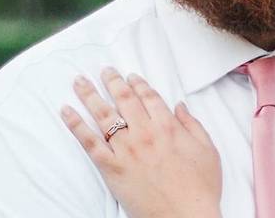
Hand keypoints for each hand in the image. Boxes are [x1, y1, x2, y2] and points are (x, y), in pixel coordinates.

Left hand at [62, 68, 221, 217]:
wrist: (186, 217)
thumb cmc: (200, 188)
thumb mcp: (207, 150)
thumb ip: (192, 124)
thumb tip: (179, 106)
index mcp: (168, 126)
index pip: (148, 96)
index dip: (137, 83)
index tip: (130, 76)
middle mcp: (145, 132)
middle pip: (124, 99)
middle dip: (112, 81)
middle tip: (104, 70)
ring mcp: (127, 149)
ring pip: (104, 114)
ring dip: (90, 94)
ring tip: (79, 81)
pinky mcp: (112, 168)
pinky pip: (89, 142)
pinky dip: (76, 124)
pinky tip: (66, 111)